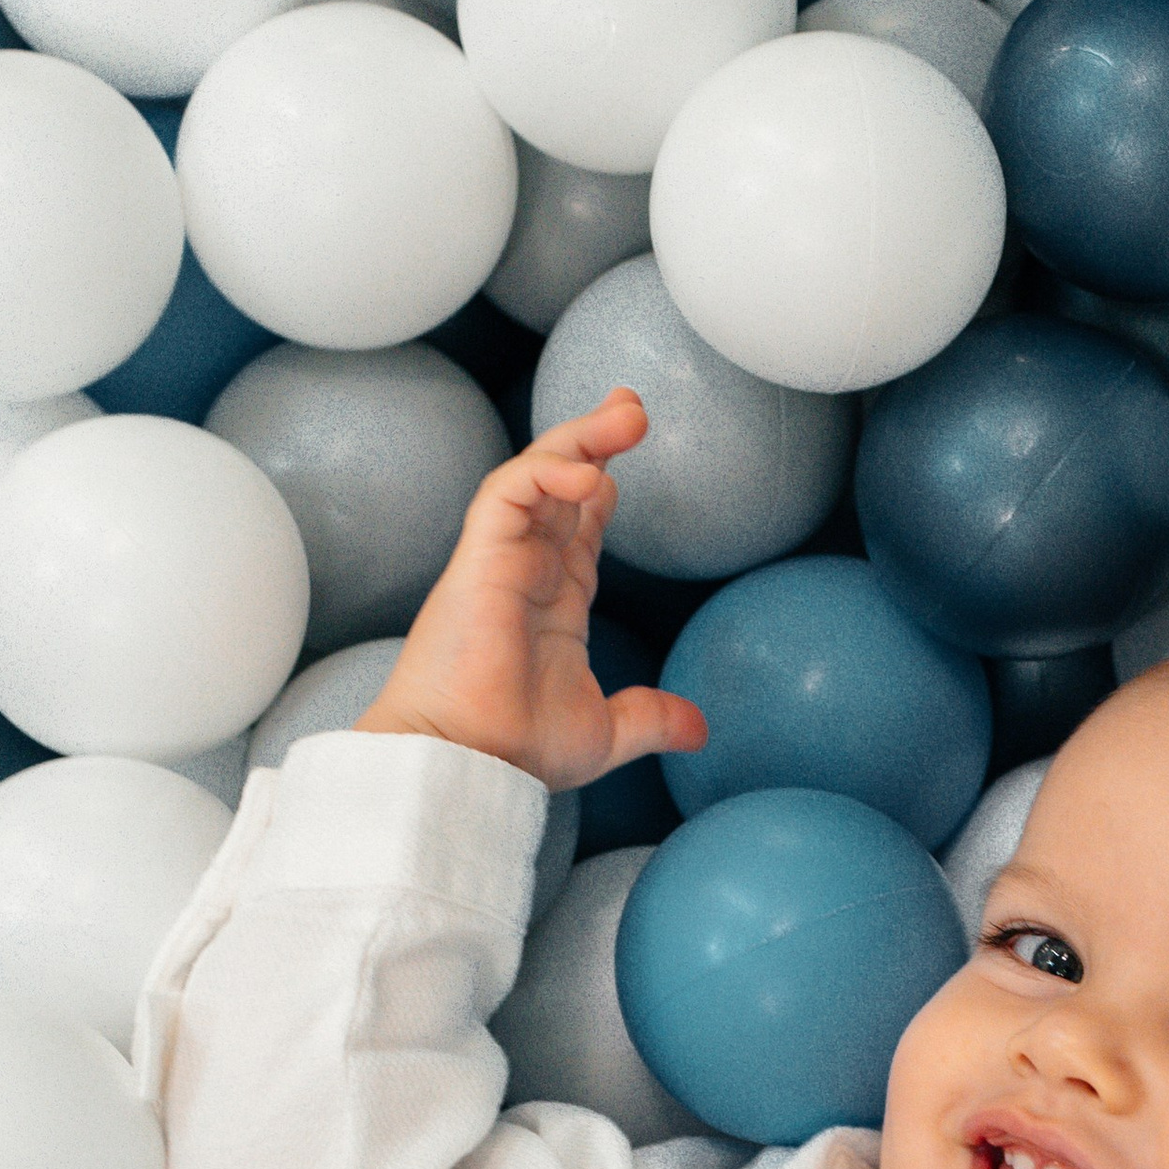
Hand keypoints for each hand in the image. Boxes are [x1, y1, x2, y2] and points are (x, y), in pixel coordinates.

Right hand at [353, 390, 705, 796]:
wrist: (469, 764)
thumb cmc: (516, 750)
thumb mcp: (605, 732)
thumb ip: (649, 718)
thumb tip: (699, 728)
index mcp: (551, 599)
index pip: (577, 523)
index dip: (602, 484)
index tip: (628, 447)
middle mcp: (525, 570)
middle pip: (559, 484)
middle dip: (593, 439)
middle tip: (631, 403)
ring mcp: (500, 559)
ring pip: (534, 474)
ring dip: (580, 439)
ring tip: (629, 414)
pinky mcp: (479, 559)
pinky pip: (507, 493)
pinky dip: (547, 474)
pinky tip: (592, 476)